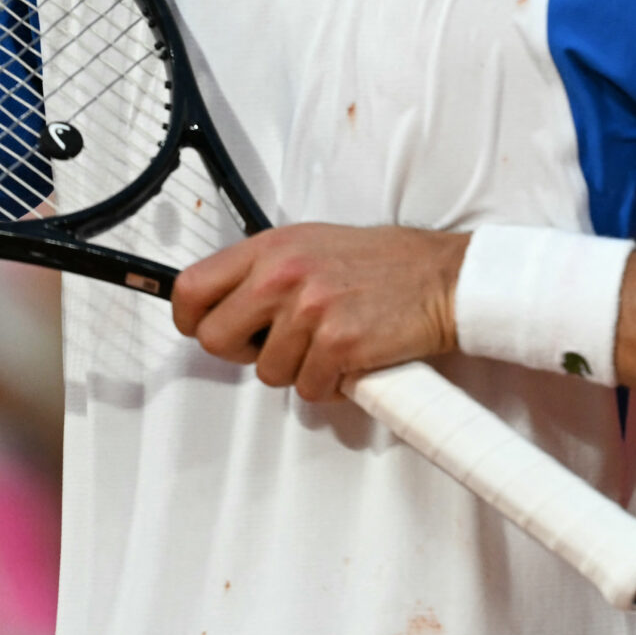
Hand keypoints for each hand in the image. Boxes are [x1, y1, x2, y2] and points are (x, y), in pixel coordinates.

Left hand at [171, 224, 466, 398]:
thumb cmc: (384, 265)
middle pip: (215, 338)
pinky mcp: (338, 344)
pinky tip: (350, 361)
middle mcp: (284, 273)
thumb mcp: (313, 245)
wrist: (444, 277)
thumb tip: (224, 305)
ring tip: (328, 346)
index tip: (209, 329)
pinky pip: (308, 389)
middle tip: (276, 345)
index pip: (192, 288)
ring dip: (297, 370)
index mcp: (272, 247)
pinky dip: (329, 385)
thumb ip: (266, 270)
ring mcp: (310, 309)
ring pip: (267, 372)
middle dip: (243, 353)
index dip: (193, 319)